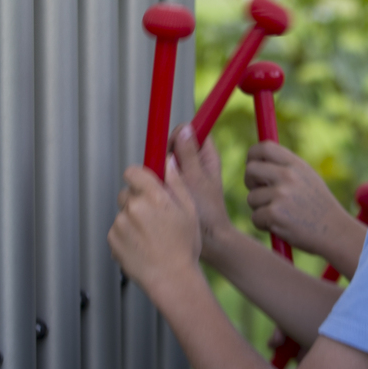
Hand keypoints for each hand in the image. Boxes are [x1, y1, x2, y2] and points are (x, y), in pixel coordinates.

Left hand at [108, 157, 201, 302]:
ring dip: (133, 220)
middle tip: (154, 218)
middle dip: (137, 200)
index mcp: (153, 197)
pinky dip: (126, 236)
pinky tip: (142, 246)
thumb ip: (175, 183)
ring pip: (123, 213)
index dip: (138, 177)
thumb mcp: (189, 210)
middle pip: (127, 193)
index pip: (133, 172)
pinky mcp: (112, 239)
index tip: (144, 184)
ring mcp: (120, 224)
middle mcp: (133, 207)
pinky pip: (118, 230)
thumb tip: (167, 161)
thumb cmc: (184, 247)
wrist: (172, 279)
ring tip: (151, 237)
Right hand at [171, 126, 233, 261]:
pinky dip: (158, 186)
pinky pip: (161, 180)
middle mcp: (195, 164)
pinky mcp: (174, 190)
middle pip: (173, 147)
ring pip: (165, 164)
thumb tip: (185, 128)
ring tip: (164, 190)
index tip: (171, 152)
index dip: (178, 136)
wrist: (208, 241)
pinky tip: (159, 198)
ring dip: (160, 174)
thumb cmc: (208, 212)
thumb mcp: (196, 179)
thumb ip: (189, 154)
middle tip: (166, 176)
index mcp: (206, 157)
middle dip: (165, 158)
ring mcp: (184, 177)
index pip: (190, 131)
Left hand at [244, 142, 353, 257]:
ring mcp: (280, 194)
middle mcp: (288, 175)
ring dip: (260, 209)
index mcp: (296, 164)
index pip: (264, 148)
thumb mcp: (308, 179)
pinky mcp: (274, 214)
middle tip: (260, 193)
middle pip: (251, 170)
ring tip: (279, 215)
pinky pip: (255, 218)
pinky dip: (263, 225)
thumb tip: (258, 161)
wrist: (335, 232)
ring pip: (251, 198)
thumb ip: (286, 168)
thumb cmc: (319, 207)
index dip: (252, 156)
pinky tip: (280, 226)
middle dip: (250, 182)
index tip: (251, 165)